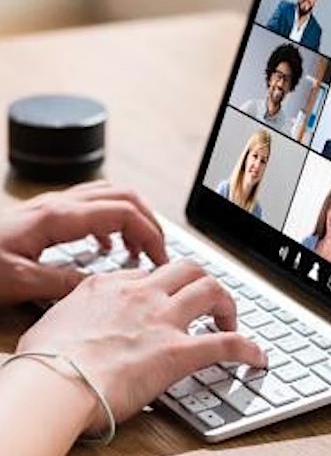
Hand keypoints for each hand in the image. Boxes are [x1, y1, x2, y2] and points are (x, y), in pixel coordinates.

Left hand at [0, 180, 167, 305]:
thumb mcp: (18, 282)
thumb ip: (65, 283)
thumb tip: (106, 287)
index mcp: (58, 217)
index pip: (124, 212)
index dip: (151, 235)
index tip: (161, 261)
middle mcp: (59, 204)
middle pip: (124, 195)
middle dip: (150, 222)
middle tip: (159, 253)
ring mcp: (52, 206)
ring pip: (110, 195)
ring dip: (133, 218)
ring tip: (139, 249)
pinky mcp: (45, 215)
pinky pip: (92, 206)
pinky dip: (112, 221)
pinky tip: (107, 246)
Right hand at [15, 260, 266, 428]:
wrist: (54, 384)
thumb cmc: (46, 364)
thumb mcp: (54, 322)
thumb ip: (77, 314)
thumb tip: (81, 322)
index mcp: (109, 287)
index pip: (149, 275)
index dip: (164, 286)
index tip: (169, 299)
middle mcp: (141, 295)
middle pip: (188, 269)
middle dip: (203, 282)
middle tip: (208, 303)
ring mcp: (163, 320)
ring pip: (212, 290)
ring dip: (228, 305)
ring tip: (231, 321)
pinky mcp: (180, 351)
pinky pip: (227, 343)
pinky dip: (248, 349)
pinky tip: (257, 357)